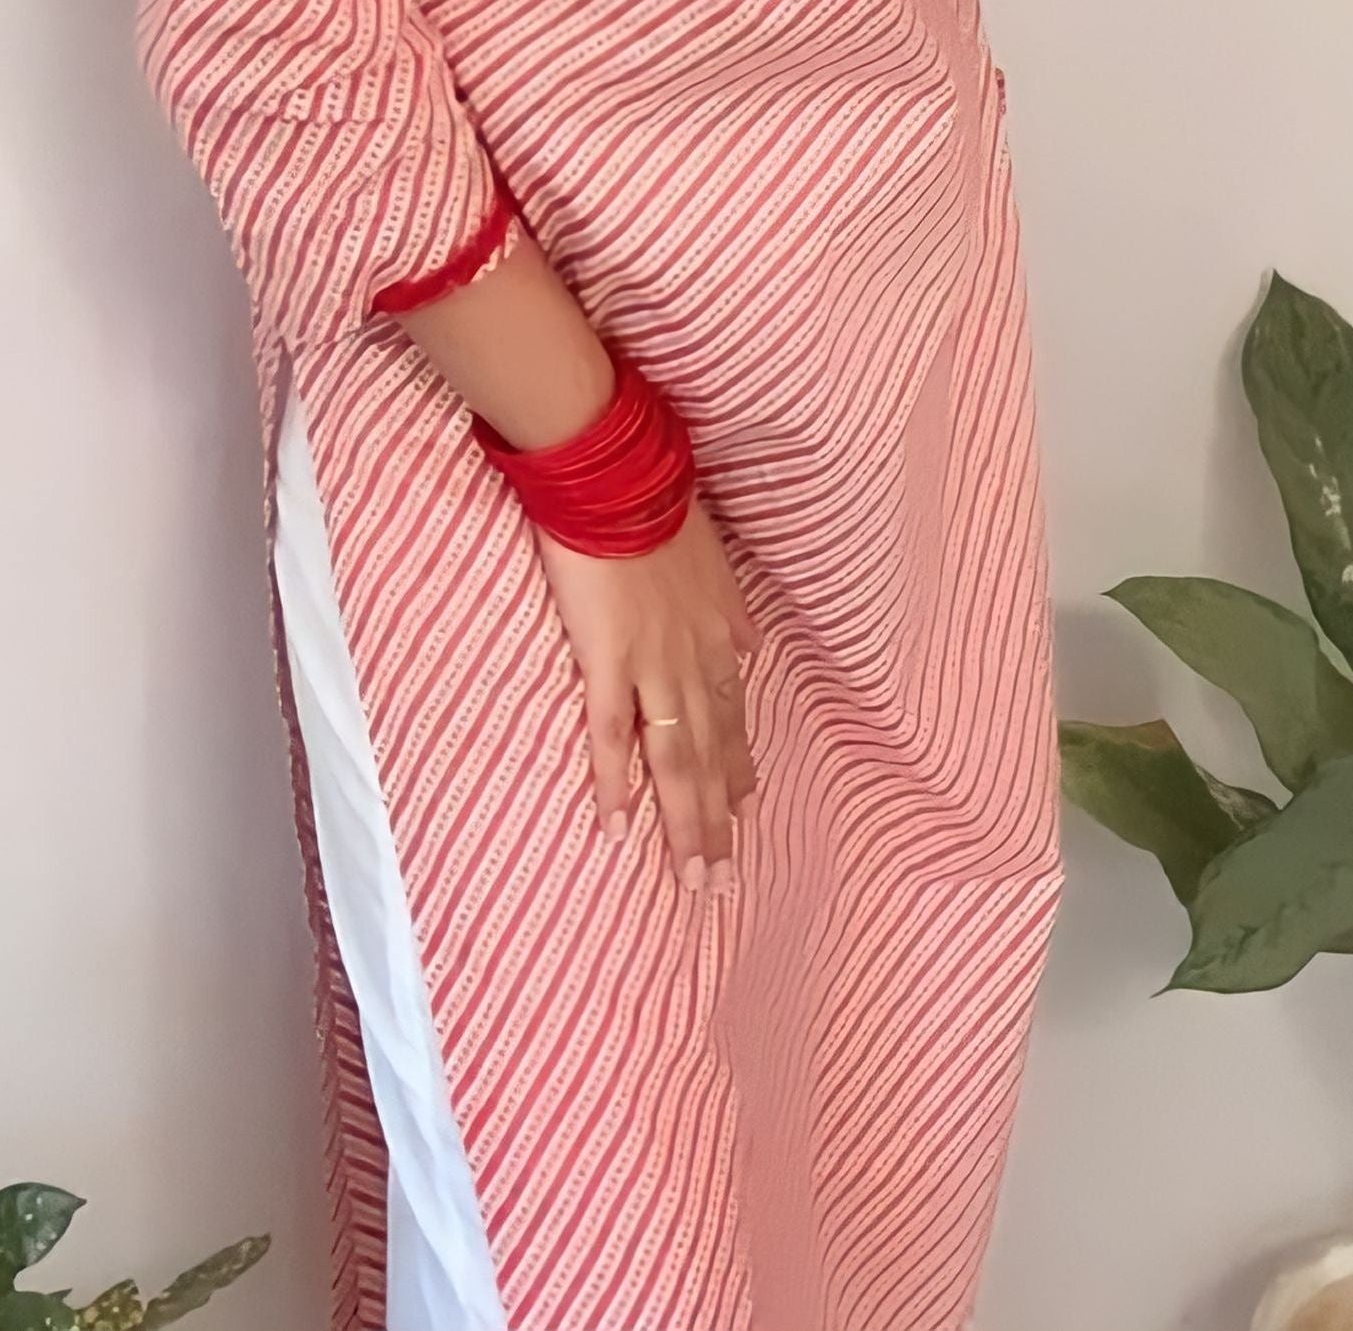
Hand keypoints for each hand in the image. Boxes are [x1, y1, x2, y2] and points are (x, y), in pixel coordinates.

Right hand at [534, 505, 759, 891]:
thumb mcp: (713, 554)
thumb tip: (745, 643)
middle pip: (710, 754)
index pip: (732, 716)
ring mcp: (653, 664)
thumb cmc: (657, 499)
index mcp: (717, 632)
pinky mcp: (606, 659)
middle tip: (723, 881)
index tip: (744, 812)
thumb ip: (727, 606)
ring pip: (675, 760)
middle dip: (718, 820)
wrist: (616, 472)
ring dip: (685, 823)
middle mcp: (694, 659)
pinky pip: (611, 735)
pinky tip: (618, 830)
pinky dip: (616, 785)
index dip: (737, 767)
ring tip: (692, 879)